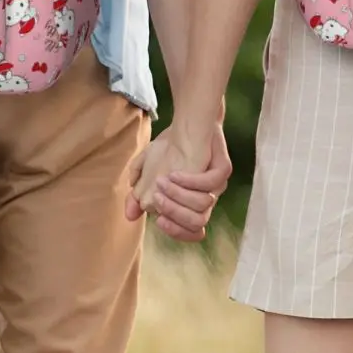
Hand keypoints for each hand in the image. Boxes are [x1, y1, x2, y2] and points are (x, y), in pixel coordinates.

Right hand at [125, 123, 230, 242]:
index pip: (191, 231)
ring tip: (162, 182)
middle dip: (174, 213)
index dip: (175, 231)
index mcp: (192, 204)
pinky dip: (190, 181)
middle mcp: (207, 198)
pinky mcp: (223, 169)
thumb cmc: (170, 148)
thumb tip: (130, 216)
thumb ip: (138, 193)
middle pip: (197, 223)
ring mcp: (217, 185)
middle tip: (156, 198)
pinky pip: (210, 183)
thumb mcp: (148, 170)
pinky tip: (174, 173)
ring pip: (203, 205)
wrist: (189, 121)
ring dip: (179, 196)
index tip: (158, 220)